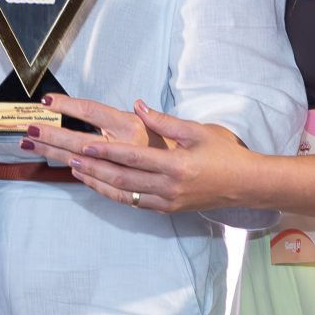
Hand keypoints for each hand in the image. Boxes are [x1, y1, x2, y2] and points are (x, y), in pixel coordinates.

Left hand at [23, 94, 251, 214]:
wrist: (246, 185)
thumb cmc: (226, 153)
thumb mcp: (198, 131)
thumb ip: (166, 121)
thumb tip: (140, 105)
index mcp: (177, 165)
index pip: (134, 158)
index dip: (108, 151)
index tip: (87, 143)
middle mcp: (169, 187)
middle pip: (122, 178)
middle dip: (93, 167)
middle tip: (69, 156)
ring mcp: (166, 201)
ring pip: (123, 193)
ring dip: (97, 181)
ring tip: (76, 169)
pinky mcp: (166, 209)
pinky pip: (133, 202)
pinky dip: (113, 193)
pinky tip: (98, 183)